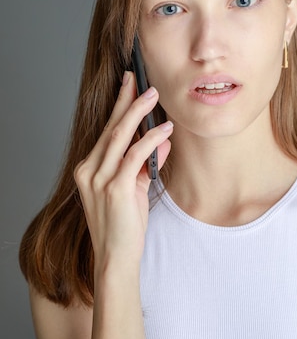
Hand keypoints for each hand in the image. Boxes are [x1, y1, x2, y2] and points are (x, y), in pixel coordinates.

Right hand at [74, 71, 172, 272]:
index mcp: (88, 170)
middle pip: (110, 127)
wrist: (115, 258)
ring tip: (154, 96)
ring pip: (120, 135)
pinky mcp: (115, 187)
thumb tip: (163, 140)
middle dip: (127, 100)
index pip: (105, 131)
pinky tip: (165, 131)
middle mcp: (88, 171)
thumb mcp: (135, 189)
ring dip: (139, 112)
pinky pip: (136, 155)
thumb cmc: (123, 226)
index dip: (118, 106)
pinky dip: (152, 140)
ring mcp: (99, 179)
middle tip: (140, 80)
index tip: (129, 86)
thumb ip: (145, 164)